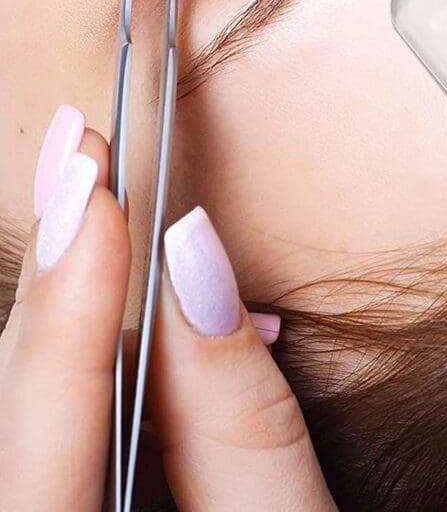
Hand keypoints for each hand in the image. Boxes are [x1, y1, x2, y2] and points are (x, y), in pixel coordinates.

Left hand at [0, 105, 335, 510]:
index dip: (67, 296)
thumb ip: (241, 416)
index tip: (94, 175)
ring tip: (101, 209)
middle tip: (76, 151)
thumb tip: (195, 261)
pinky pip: (46, 440)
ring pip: (20, 413)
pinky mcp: (57, 500)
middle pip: (11, 405)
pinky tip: (126, 322)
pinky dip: (80, 371)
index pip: (40, 430)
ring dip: (67, 319)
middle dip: (51, 281)